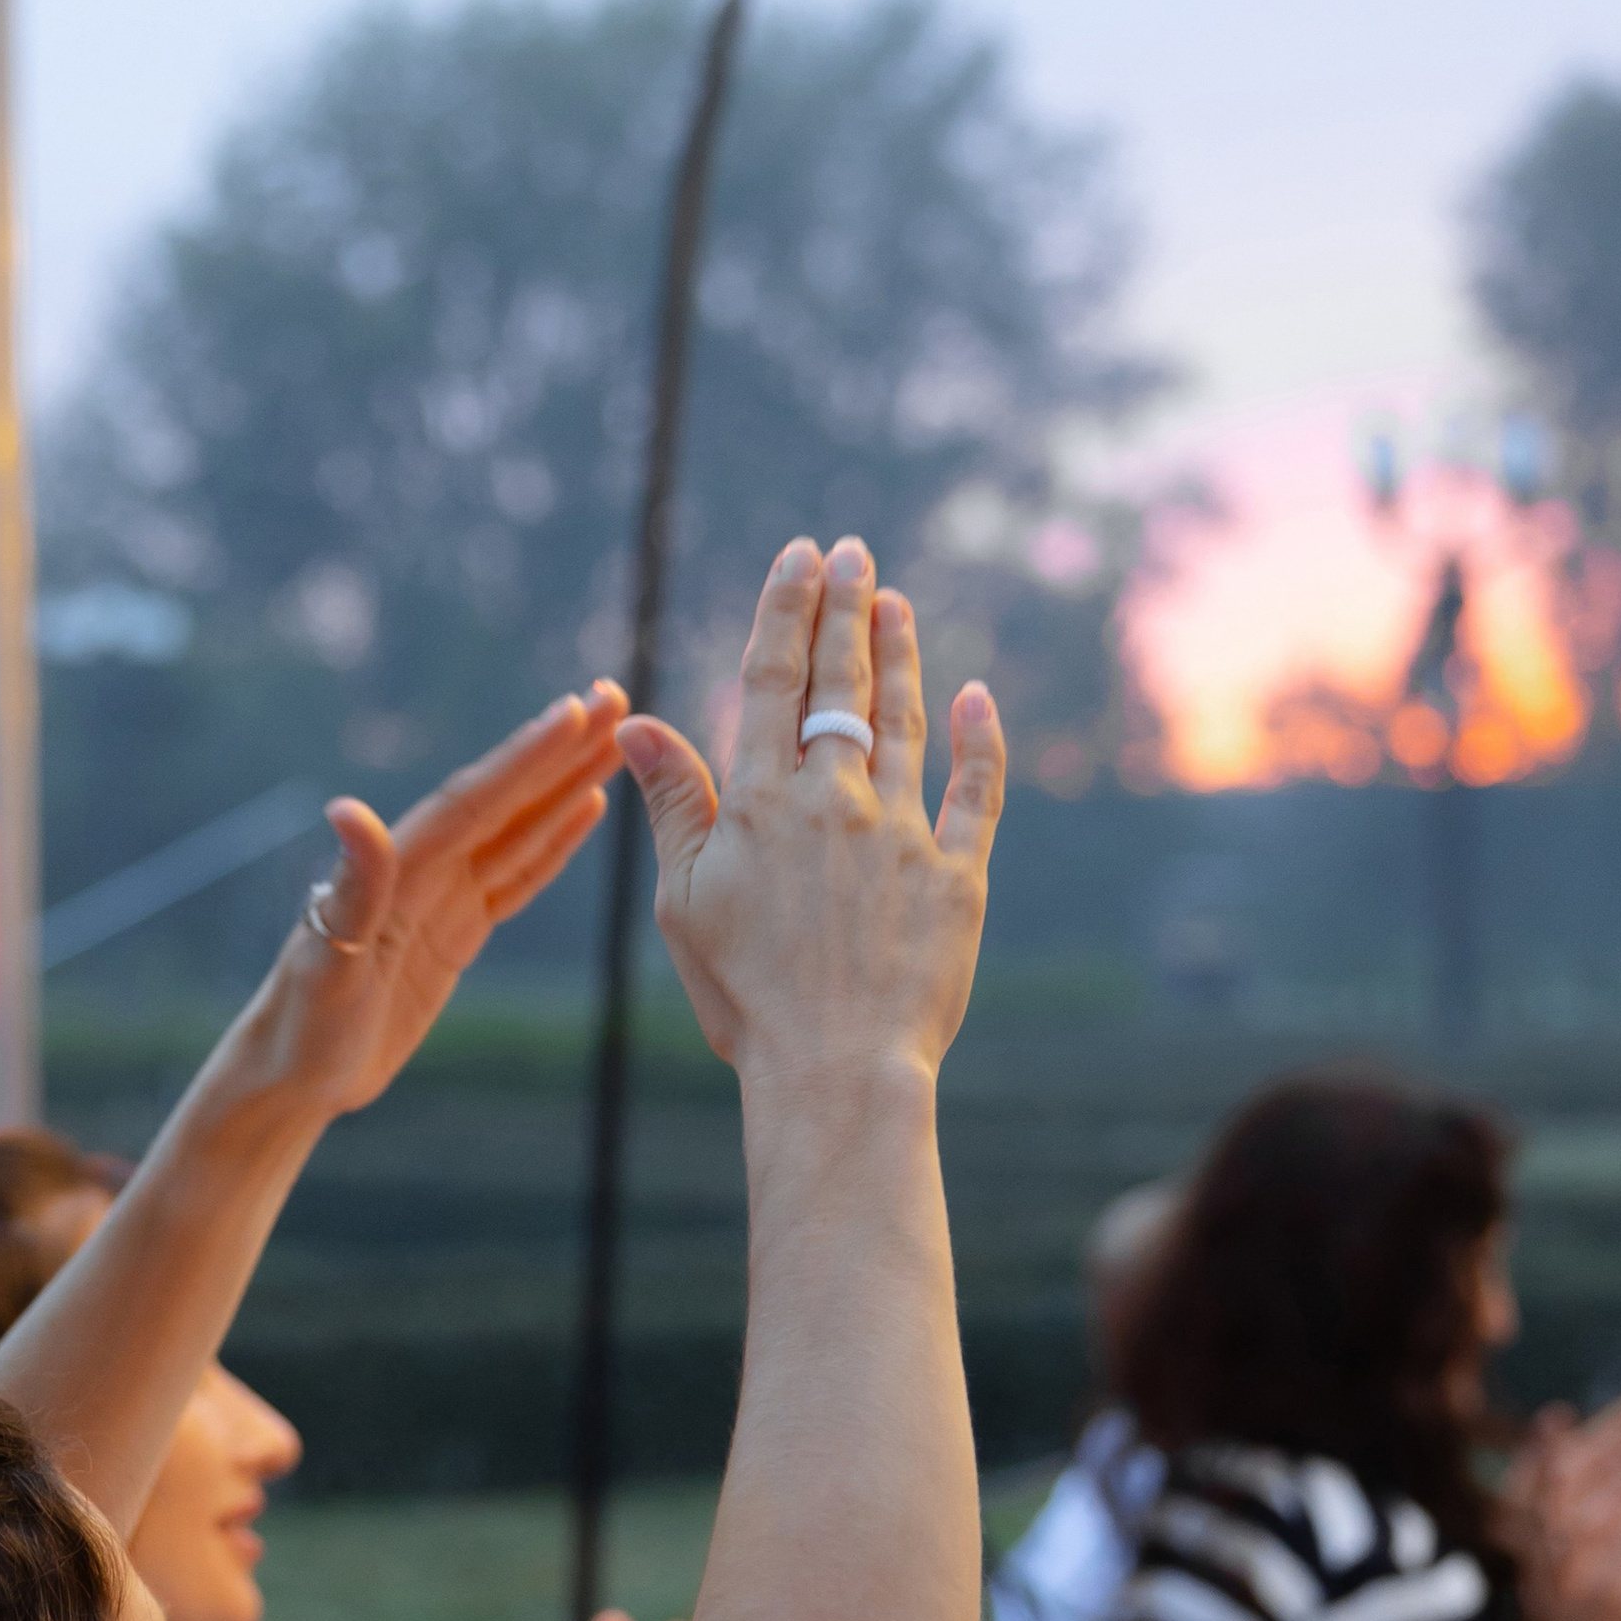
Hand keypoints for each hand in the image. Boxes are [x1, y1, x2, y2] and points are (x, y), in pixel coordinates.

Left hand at [242, 685, 624, 1121]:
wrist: (295, 1076)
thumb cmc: (303, 1026)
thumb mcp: (326, 966)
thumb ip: (352, 889)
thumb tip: (346, 810)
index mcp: (397, 869)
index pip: (472, 803)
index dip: (525, 759)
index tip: (575, 711)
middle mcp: (421, 869)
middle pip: (503, 799)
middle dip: (559, 750)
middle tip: (615, 695)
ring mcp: (441, 898)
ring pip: (517, 828)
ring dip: (564, 783)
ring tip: (616, 739)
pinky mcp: (455, 930)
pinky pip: (514, 874)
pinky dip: (551, 839)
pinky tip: (585, 807)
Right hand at [618, 537, 1001, 1087]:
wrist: (835, 1068)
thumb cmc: (746, 995)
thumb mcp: (685, 900)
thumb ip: (675, 803)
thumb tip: (641, 722)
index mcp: (761, 804)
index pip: (772, 681)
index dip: (786, 610)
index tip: (800, 555)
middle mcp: (834, 801)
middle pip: (841, 684)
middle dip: (847, 609)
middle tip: (855, 551)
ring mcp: (902, 833)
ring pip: (904, 721)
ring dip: (900, 654)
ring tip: (898, 601)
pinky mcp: (958, 876)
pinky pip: (976, 792)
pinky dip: (978, 740)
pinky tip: (975, 696)